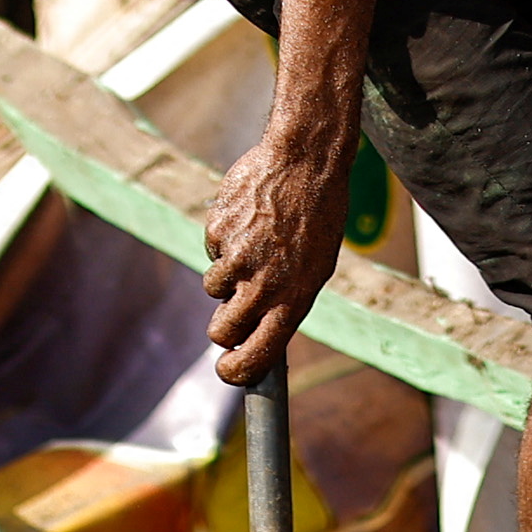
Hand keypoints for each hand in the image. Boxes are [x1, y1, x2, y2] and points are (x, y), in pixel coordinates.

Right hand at [202, 103, 358, 396]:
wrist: (306, 161)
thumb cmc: (318, 216)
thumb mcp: (316, 266)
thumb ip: (285, 300)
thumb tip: (258, 332)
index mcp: (293, 300)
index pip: (256, 356)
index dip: (236, 371)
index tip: (227, 371)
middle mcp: (263, 285)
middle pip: (221, 331)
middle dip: (222, 329)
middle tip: (231, 312)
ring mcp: (237, 259)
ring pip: (213, 289)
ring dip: (226, 277)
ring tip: (254, 247)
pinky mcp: (217, 232)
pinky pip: (212, 251)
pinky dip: (225, 241)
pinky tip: (249, 219)